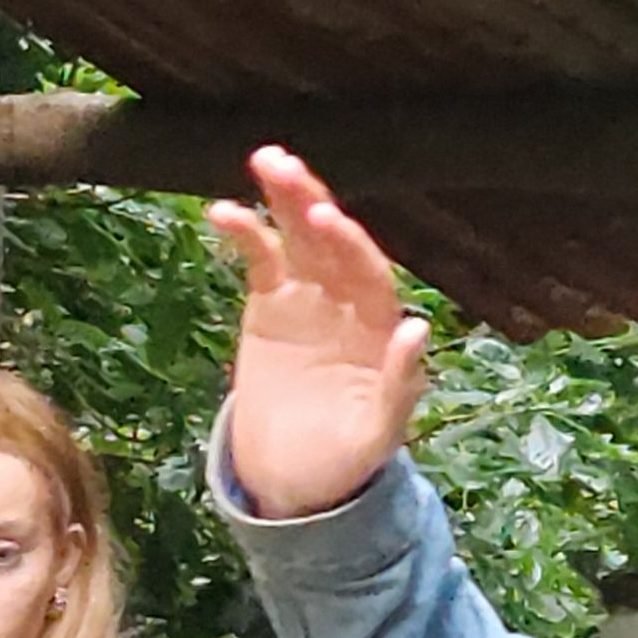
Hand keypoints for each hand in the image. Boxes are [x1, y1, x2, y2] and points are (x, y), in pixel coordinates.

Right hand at [204, 146, 431, 521]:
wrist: (296, 478)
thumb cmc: (346, 458)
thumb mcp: (377, 434)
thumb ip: (398, 385)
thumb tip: (415, 329)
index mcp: (379, 325)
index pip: (367, 272)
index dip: (347, 245)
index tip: (324, 218)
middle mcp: (348, 299)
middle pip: (330, 241)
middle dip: (310, 200)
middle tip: (285, 167)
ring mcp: (308, 296)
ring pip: (297, 235)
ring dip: (282, 197)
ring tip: (264, 160)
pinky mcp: (270, 302)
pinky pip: (260, 258)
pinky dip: (244, 233)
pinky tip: (222, 212)